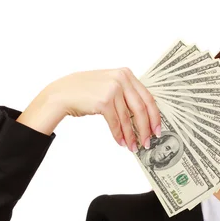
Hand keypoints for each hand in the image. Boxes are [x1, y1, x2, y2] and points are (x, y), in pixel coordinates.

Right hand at [46, 68, 161, 150]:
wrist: (62, 93)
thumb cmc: (86, 91)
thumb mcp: (110, 84)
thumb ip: (126, 94)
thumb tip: (144, 117)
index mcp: (126, 74)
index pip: (148, 98)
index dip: (154, 116)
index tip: (157, 130)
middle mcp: (121, 79)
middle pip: (141, 109)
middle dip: (146, 129)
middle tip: (148, 142)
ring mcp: (112, 89)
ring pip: (128, 119)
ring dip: (131, 136)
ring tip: (134, 147)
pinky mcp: (103, 101)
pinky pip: (116, 123)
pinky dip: (119, 135)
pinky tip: (122, 142)